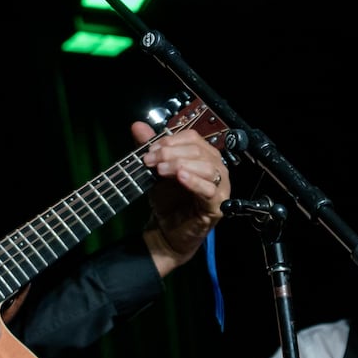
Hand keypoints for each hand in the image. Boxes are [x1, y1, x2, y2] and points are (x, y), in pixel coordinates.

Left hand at [132, 121, 228, 270]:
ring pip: (205, 166)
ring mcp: (220, 186)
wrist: (166, 231)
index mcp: (203, 155)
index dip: (171, 141)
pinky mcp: (218, 204)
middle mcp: (215, 167)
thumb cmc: (167, 201)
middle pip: (198, 150)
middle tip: (150, 160)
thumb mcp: (155, 171)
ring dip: (180, 164)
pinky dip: (194, 181)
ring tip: (161, 170)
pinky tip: (181, 176)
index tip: (149, 150)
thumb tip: (137, 126)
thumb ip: (150, 149)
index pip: (192, 138)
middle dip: (171, 153)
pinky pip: (209, 189)